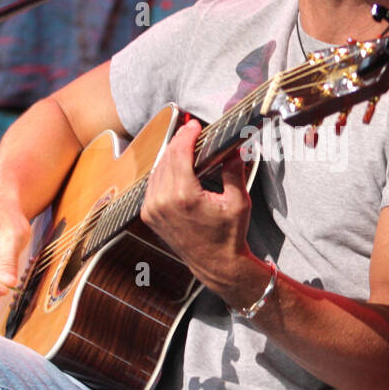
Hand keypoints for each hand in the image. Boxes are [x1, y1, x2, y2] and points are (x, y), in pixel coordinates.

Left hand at [140, 118, 253, 291]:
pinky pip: (153, 184)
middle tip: (191, 131)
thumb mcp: (238, 202)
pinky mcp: (150, 215)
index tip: (194, 125)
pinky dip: (163, 171)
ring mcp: (153, 210)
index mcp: (184, 197)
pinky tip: (175, 165)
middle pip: (167, 158)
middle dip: (179, 141)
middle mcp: (163, 202)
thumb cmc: (228, 236)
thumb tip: (234, 149)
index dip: (186, 135)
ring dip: (170, 155)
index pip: (179, 154)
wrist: (215, 264)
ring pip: (157, 169)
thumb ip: (234, 171)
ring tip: (185, 146)